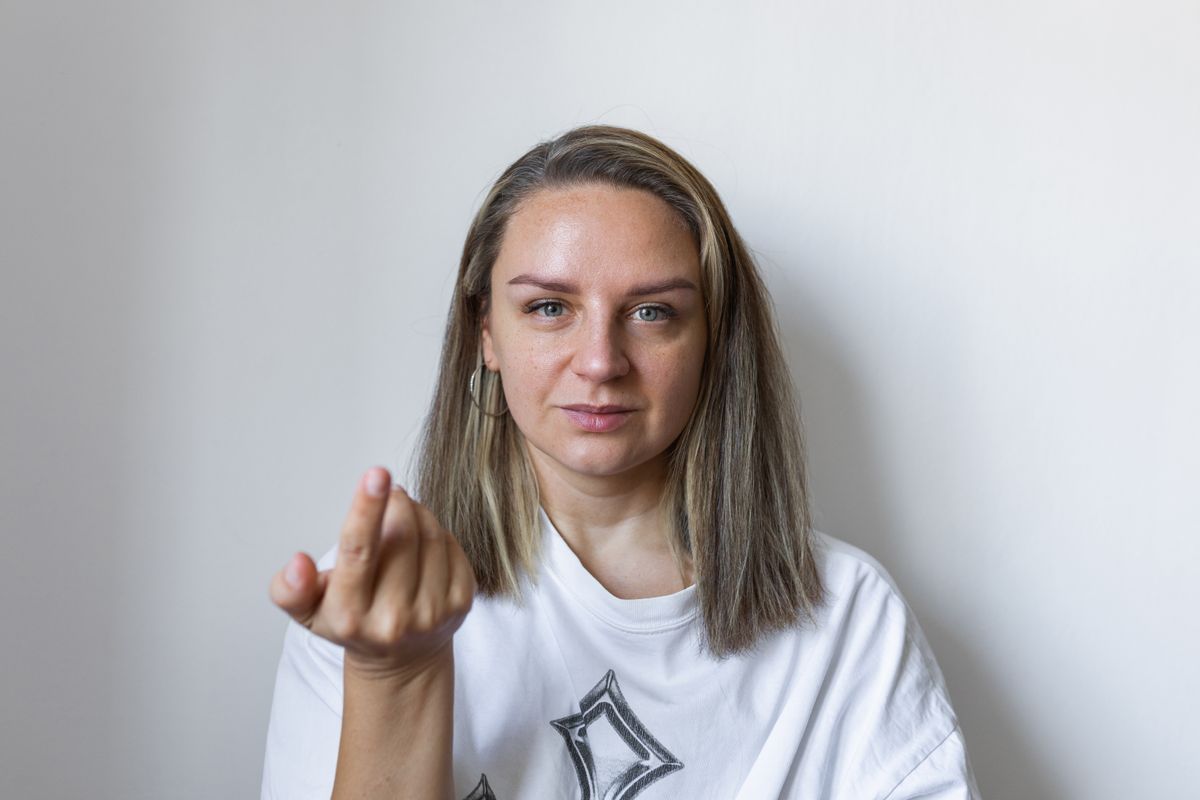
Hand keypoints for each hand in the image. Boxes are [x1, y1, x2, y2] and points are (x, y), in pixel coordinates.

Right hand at [268, 466, 476, 681]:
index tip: (376, 474)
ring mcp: (432, 613)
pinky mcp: (461, 603)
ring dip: (416, 512)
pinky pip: (451, 545)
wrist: (401, 659)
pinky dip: (436, 532)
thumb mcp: (309, 611)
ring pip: (430, 534)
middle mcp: (393, 619)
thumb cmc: (351, 621)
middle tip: (386, 492)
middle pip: (401, 534)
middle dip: (395, 502)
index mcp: (350, 616)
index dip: (367, 509)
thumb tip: (296, 564)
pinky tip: (421, 544)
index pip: (359, 552)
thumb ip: (291, 589)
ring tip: (402, 517)